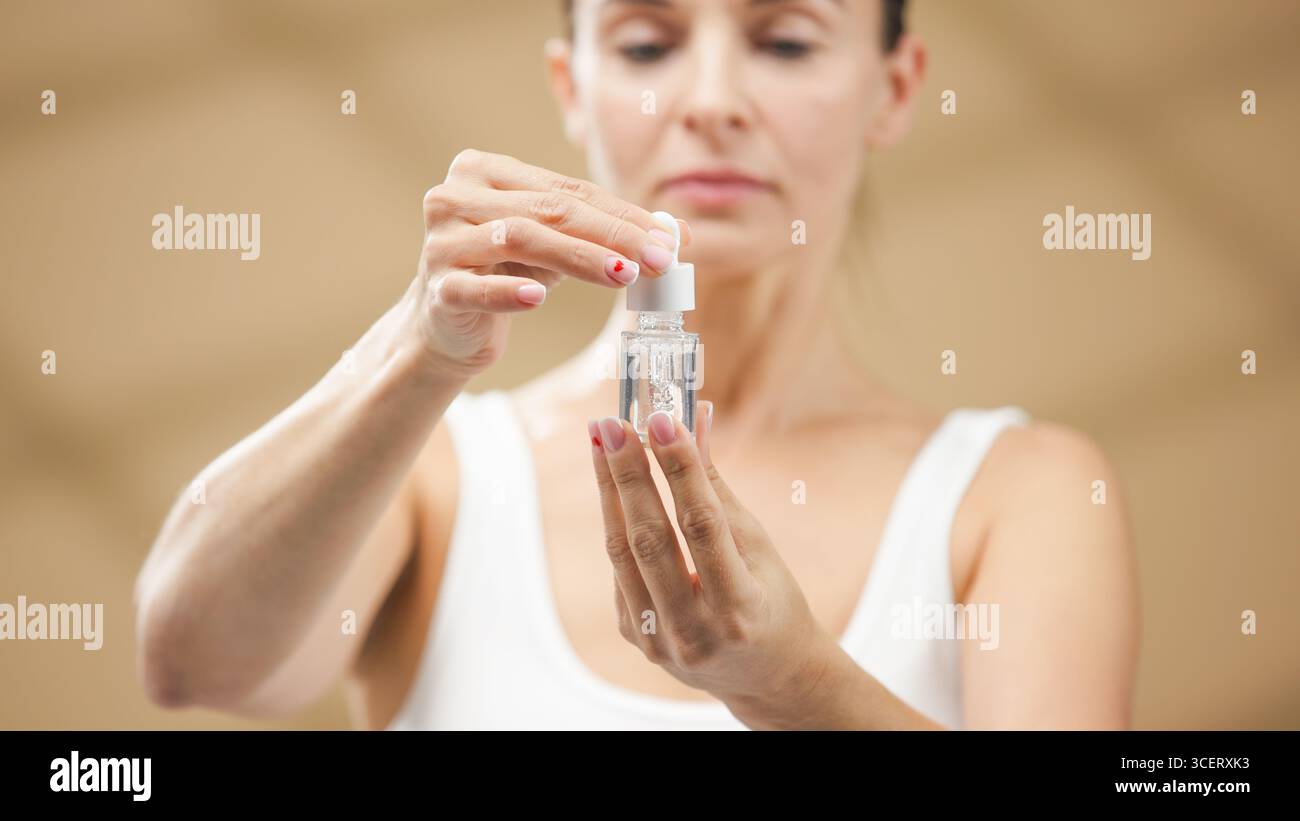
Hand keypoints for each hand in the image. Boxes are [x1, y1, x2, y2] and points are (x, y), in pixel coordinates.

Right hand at [404, 149, 684, 379]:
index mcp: (484, 170)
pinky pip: (476, 288)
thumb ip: (604, 232)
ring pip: (518, 239)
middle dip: (612, 235)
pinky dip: (509, 291)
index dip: (623, 214)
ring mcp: (442, 241)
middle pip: (547, 210)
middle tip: (660, 259)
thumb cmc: (506, 273)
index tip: (672, 239)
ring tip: (625, 275)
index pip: (566, 190)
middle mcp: (455, 196)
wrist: (447, 328)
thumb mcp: (555, 244)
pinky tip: (538, 298)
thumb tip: (679, 235)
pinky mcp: (436, 288)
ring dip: (578, 258)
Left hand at [587, 402, 838, 726]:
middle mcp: (694, 631)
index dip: (679, 470)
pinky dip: (617, 521)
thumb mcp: (759, 548)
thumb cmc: (772, 602)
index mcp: (739, 609)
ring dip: (609, 489)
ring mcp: (658, 640)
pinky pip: (620, 569)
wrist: (766, 677)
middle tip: (612, 424)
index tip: (661, 421)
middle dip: (628, 473)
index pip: (702, 526)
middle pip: (650, 539)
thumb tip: (694, 421)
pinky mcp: (635, 636)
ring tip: (600, 440)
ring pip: (622, 552)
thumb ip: (718, 489)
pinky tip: (613, 483)